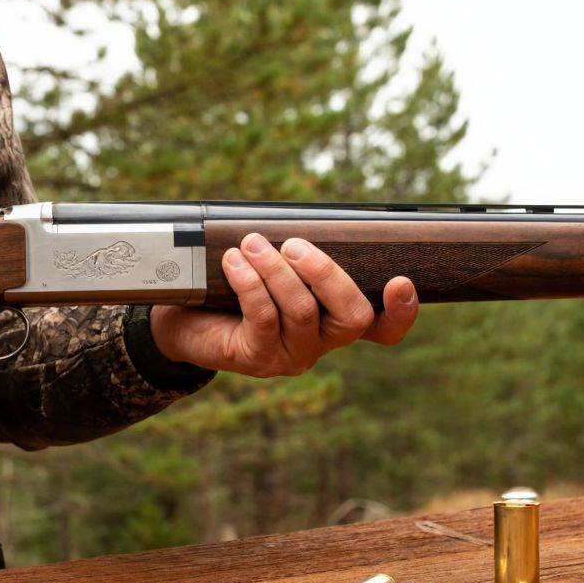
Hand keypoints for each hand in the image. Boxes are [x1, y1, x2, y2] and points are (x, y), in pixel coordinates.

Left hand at [150, 234, 418, 376]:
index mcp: (334, 320)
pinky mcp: (257, 358)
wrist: (182, 319)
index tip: (400, 281)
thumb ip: (295, 254)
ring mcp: (291, 355)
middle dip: (327, 274)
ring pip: (303, 312)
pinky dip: (250, 283)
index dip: (401, 312)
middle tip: (294, 245)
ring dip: (277, 271)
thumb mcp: (272, 267)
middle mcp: (321, 342)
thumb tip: (302, 224)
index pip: (383, 329)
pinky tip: (234, 262)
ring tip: (251, 244)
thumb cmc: (232, 287)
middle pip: (352, 317)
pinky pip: (264, 318)